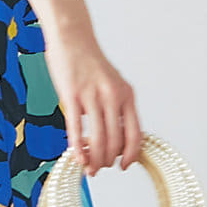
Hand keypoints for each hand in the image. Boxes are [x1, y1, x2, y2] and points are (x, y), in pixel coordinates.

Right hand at [41, 30, 142, 176]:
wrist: (72, 38)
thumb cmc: (89, 62)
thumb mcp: (112, 83)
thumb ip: (115, 107)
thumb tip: (114, 136)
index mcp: (127, 95)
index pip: (135, 134)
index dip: (131, 155)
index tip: (124, 166)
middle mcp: (113, 96)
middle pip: (115, 141)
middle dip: (108, 160)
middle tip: (100, 168)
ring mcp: (92, 96)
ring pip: (97, 139)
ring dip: (94, 160)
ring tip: (89, 169)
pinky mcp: (71, 96)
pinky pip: (76, 129)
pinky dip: (77, 149)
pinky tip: (77, 158)